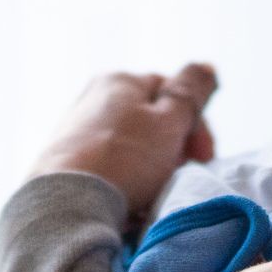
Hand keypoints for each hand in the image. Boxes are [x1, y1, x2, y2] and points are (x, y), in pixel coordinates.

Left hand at [29, 63, 218, 218]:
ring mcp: (75, 131)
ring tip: (156, 191)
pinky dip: (127, 179)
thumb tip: (206, 66)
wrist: (66, 205)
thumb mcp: (168, 122)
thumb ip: (191, 93)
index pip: (172, 92)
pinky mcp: (64, 163)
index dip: (195, 124)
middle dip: (173, 146)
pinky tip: (131, 199)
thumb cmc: (124, 160)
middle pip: (151, 119)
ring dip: (152, 166)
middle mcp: (93, 98)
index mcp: (119, 81)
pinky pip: (110, 166)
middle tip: (180, 175)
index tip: (204, 157)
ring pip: (132, 145)